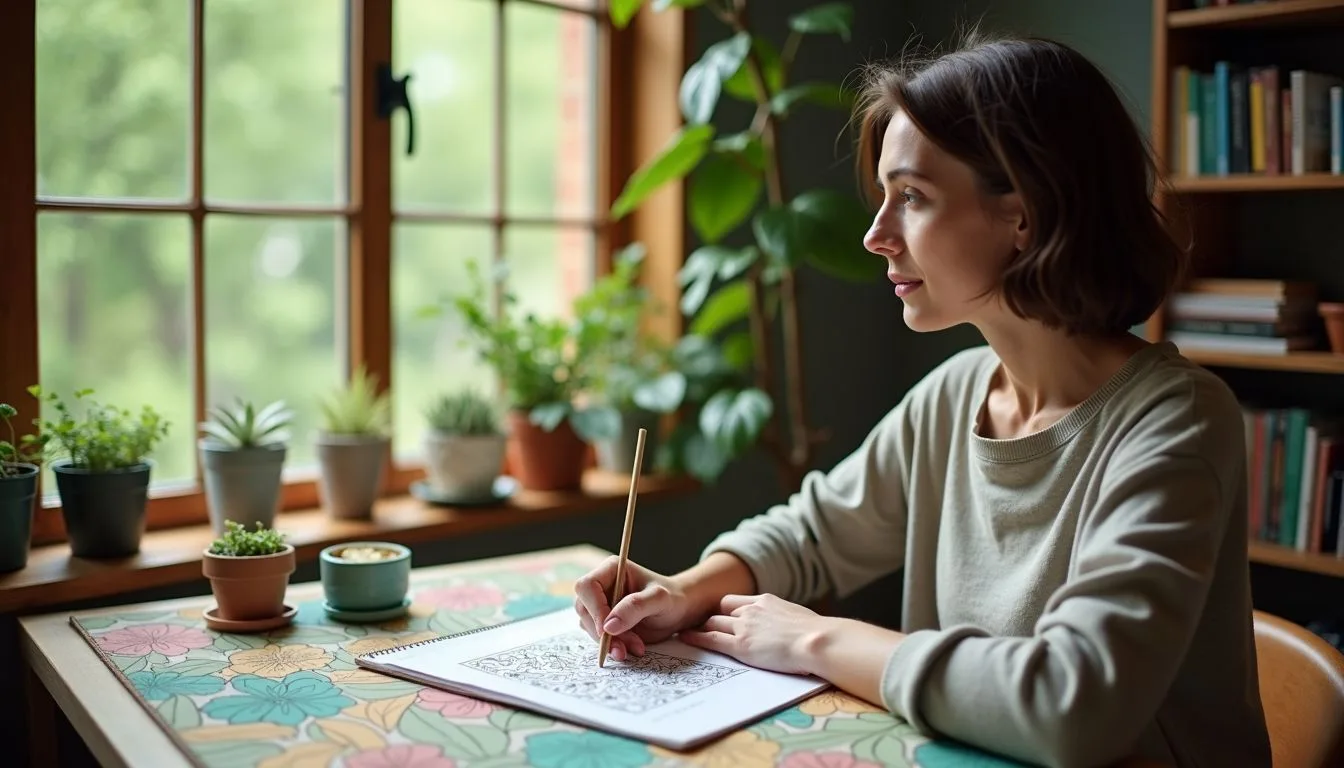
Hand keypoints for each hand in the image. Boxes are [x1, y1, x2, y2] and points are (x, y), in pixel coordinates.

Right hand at [573, 556, 698, 661]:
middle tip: (626, 647)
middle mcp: (602, 586)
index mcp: (612, 569)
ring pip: (589, 626)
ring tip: (636, 648)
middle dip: (604, 632)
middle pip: (585, 609)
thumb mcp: (659, 599)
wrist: (679, 612)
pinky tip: (633, 648)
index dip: (594, 608)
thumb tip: (608, 626)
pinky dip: (614, 646)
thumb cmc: (672, 599)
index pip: (587, 587)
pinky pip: (598, 637)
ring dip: (610, 642)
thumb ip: (635, 607)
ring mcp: (601, 605)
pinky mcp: (605, 622)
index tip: (608, 630)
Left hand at [679, 593, 828, 675]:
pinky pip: (710, 639)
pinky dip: (695, 638)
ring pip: (713, 623)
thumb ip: (784, 619)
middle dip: (710, 619)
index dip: (725, 610)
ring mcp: (743, 628)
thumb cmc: (817, 633)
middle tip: (699, 626)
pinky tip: (684, 639)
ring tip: (687, 633)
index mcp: (765, 601)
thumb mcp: (798, 617)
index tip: (719, 616)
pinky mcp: (740, 646)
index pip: (735, 601)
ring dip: (701, 628)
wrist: (817, 640)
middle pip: (720, 611)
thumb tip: (790, 628)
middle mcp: (750, 611)